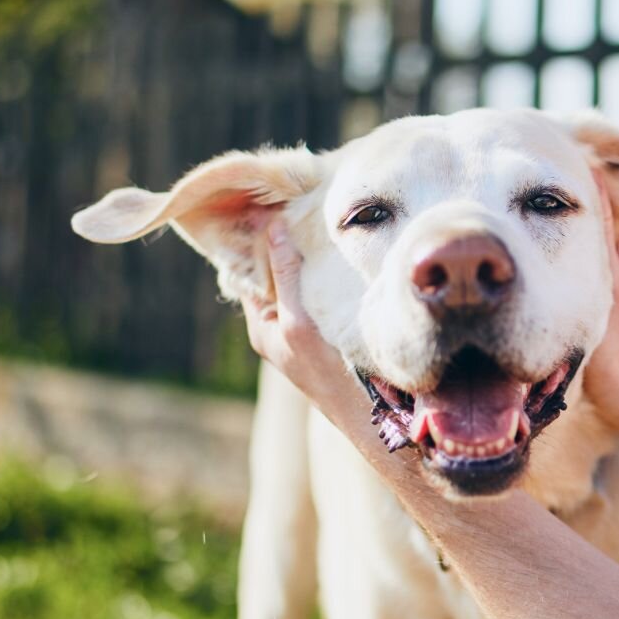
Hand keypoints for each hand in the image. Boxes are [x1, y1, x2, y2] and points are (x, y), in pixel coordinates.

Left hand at [239, 219, 352, 408]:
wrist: (369, 414)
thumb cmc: (328, 373)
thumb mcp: (299, 320)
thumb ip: (286, 276)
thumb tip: (272, 227)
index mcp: (262, 324)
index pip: (249, 269)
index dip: (256, 239)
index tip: (268, 204)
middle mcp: (279, 325)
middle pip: (274, 273)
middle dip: (283, 243)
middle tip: (295, 204)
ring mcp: (305, 328)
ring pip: (299, 282)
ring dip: (306, 256)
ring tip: (317, 221)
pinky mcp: (329, 329)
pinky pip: (319, 292)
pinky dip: (323, 272)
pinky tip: (337, 253)